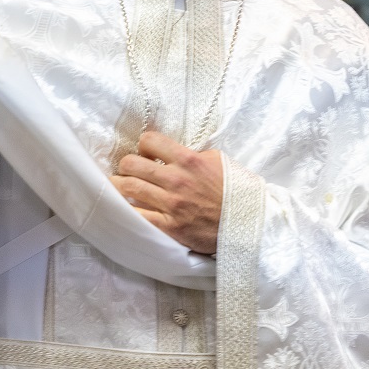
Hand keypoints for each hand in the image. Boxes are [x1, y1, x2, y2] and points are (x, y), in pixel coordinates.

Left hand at [111, 130, 223, 254]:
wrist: (247, 225)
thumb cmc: (235, 193)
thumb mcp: (220, 162)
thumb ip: (194, 155)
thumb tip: (174, 154)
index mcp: (189, 160)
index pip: (150, 140)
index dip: (145, 146)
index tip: (147, 154)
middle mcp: (177, 180)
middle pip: (131, 164)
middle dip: (127, 166)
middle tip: (131, 172)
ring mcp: (171, 204)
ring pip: (127, 187)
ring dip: (120, 186)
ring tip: (122, 187)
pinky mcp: (170, 227)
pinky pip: (137, 216)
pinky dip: (126, 210)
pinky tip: (126, 208)